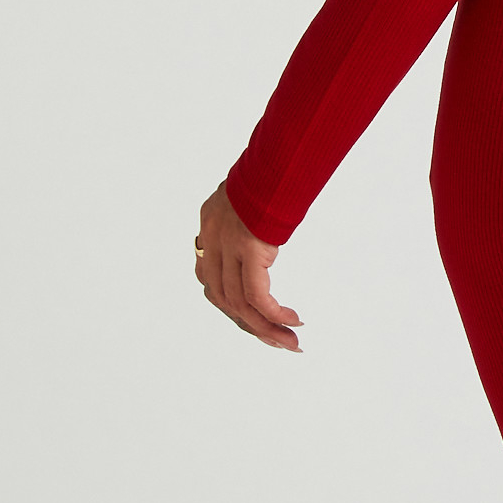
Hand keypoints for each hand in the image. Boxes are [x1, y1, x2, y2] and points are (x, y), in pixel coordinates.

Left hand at [194, 185, 301, 350]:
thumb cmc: (272, 174)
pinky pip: (257, 295)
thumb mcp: (251, 199)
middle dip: (252, 326)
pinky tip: (292, 321)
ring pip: (239, 303)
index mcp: (209, 227)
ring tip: (290, 343)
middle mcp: (212, 239)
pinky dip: (274, 314)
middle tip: (278, 344)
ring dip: (266, 328)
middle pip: (224, 299)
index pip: (210, 281)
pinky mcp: (248, 248)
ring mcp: (227, 245)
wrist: (276, 158)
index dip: (230, 306)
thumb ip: (248, 218)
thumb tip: (263, 227)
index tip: (254, 322)